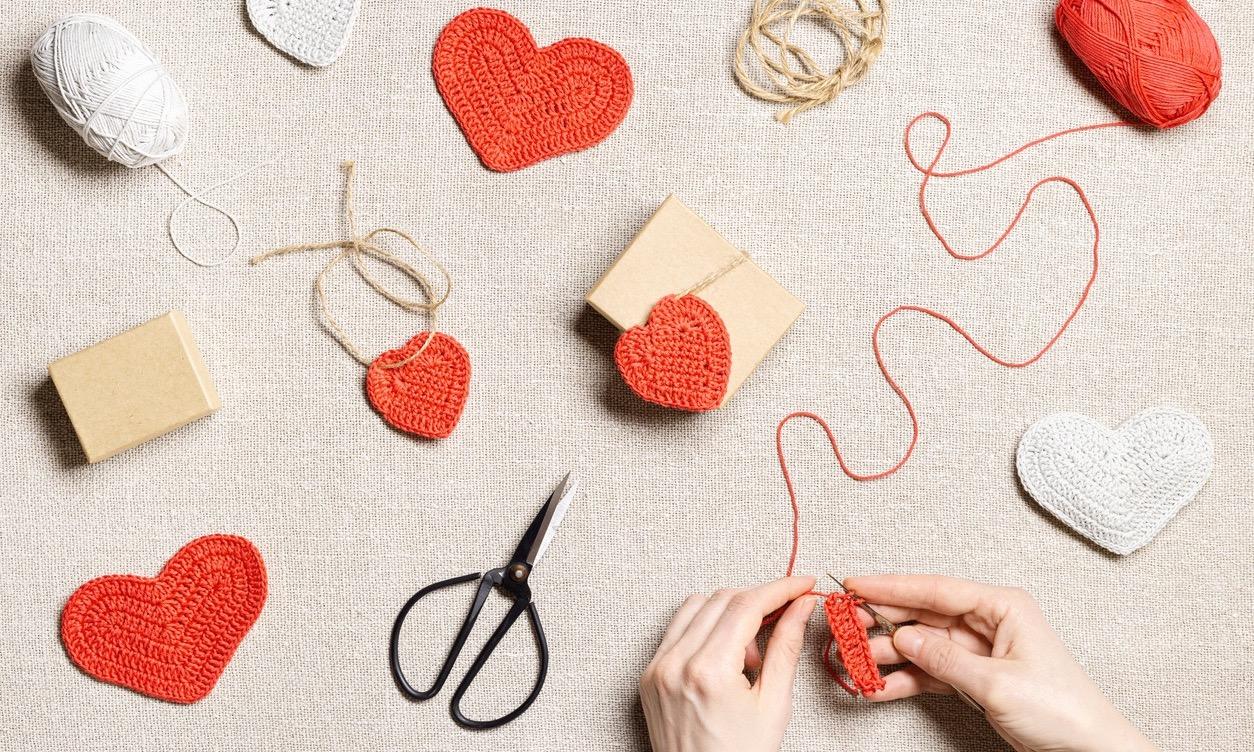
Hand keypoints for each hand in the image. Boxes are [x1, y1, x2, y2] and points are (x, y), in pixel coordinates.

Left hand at [639, 577, 816, 751]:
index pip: (747, 605)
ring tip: (751, 652)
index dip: (780, 589)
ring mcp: (656, 667)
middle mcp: (675, 663)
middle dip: (759, 600)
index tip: (804, 584)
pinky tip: (725, 654)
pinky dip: (704, 627)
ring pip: (696, 606)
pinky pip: (677, 628)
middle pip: (722, 599)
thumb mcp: (773, 705)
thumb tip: (801, 607)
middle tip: (786, 616)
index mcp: (708, 671)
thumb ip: (786, 648)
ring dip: (730, 612)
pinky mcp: (648, 674)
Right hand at [845, 574, 1157, 751]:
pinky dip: (905, 680)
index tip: (854, 584)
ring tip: (853, 659)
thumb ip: (945, 658)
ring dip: (887, 654)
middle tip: (844, 625)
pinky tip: (879, 685)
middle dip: (881, 621)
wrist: (1090, 751)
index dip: (891, 586)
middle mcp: (988, 622)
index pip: (935, 589)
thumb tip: (903, 637)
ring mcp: (979, 651)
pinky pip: (930, 672)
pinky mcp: (975, 678)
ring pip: (921, 644)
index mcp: (1001, 607)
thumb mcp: (997, 683)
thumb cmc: (1062, 710)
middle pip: (923, 614)